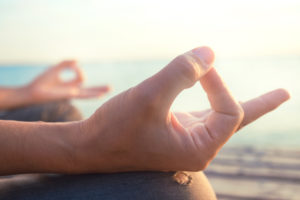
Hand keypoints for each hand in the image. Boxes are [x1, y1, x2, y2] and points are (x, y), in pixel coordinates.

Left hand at [27, 60, 109, 102]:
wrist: (32, 91)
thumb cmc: (41, 81)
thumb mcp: (56, 68)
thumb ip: (66, 63)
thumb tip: (78, 61)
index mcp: (69, 86)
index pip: (81, 78)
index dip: (78, 69)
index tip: (72, 65)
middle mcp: (72, 91)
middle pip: (89, 90)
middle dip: (99, 88)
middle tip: (110, 88)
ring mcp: (72, 94)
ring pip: (88, 93)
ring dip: (99, 91)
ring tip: (109, 91)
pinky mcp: (68, 95)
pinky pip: (82, 94)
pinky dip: (91, 94)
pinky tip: (100, 94)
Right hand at [74, 47, 289, 172]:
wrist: (91, 147)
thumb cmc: (116, 129)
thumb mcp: (149, 97)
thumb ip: (181, 72)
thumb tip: (209, 53)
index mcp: (199, 149)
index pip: (229, 109)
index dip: (218, 82)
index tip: (198, 64)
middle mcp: (198, 146)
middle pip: (237, 119)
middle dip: (261, 104)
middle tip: (284, 94)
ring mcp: (187, 138)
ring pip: (221, 116)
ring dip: (244, 102)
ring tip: (274, 97)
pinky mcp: (174, 129)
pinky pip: (204, 113)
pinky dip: (214, 98)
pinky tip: (220, 94)